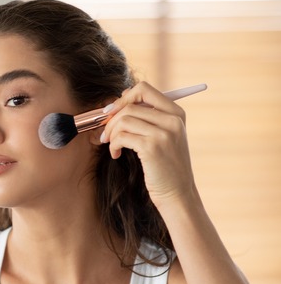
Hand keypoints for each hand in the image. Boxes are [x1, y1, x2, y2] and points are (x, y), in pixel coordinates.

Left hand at [100, 81, 196, 207]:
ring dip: (111, 133)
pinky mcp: (152, 147)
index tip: (112, 113)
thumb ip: (149, 118)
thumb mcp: (164, 137)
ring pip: (123, 120)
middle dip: (111, 118)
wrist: (177, 194)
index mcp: (176, 112)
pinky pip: (121, 136)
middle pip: (130, 104)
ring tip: (112, 146)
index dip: (123, 98)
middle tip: (105, 134)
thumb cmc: (165, 167)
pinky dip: (113, 145)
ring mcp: (164, 133)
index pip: (144, 89)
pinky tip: (116, 154)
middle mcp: (173, 119)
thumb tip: (119, 100)